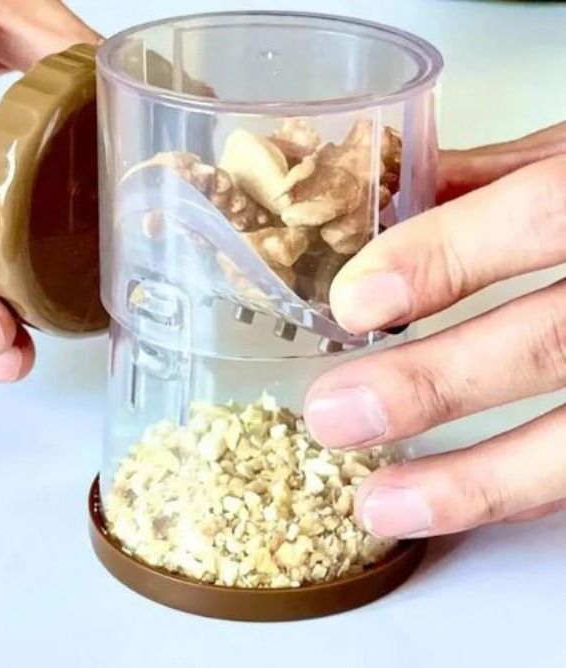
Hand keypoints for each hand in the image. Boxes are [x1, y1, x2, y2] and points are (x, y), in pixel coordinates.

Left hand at [304, 121, 565, 537]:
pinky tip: (452, 505)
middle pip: (553, 341)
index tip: (353, 302)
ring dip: (472, 482)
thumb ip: (505, 180)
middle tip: (333, 415)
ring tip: (377, 504)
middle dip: (432, 384)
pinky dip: (524, 491)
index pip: (544, 210)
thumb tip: (394, 201)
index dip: (446, 256)